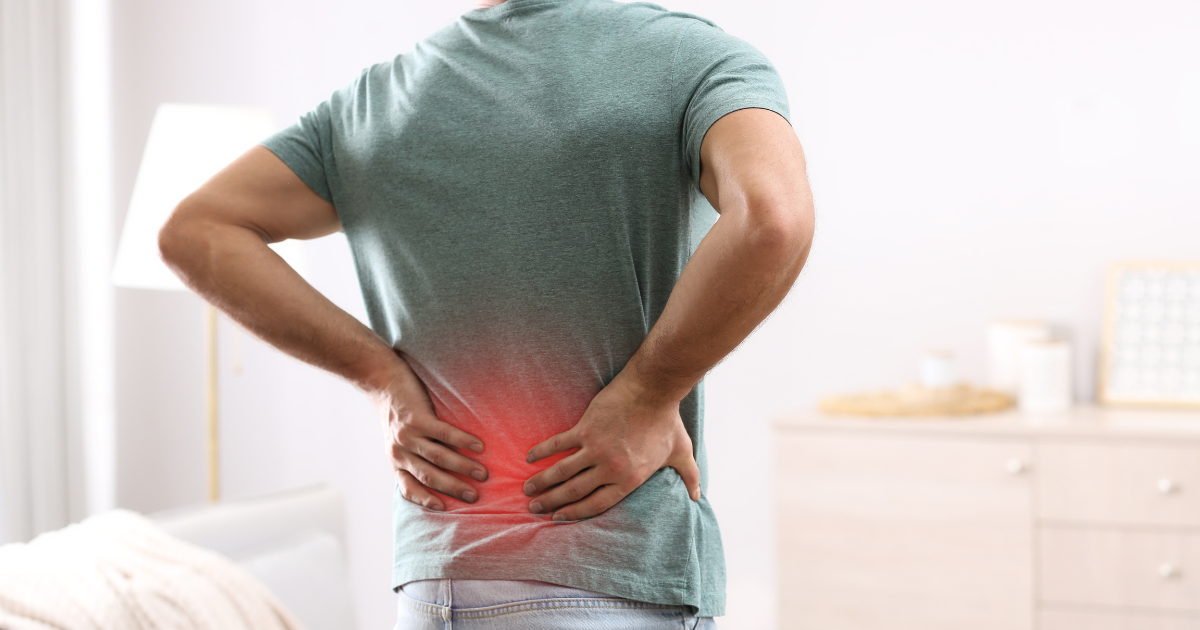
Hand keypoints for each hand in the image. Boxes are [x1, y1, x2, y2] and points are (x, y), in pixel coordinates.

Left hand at [372, 355, 487, 510]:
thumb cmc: (398, 413)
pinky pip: (444, 434)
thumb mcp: (398, 442)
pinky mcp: (417, 418)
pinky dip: (463, 441)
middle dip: (454, 489)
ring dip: (463, 468)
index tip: (446, 509)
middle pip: (430, 476)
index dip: (426, 501)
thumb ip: (415, 458)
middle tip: (475, 497)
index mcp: (396, 461)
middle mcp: (400, 452)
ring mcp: (408, 436)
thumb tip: (447, 472)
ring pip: (439, 457)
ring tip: (483, 474)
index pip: (409, 489)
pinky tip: (479, 446)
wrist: (384, 383)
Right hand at [522, 375, 700, 520]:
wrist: (653, 390)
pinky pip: (558, 444)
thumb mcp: (682, 452)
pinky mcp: (585, 428)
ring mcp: (595, 448)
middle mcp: (610, 468)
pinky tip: (530, 458)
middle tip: (534, 509)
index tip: (558, 517)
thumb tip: (698, 496)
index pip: (596, 504)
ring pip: (561, 472)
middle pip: (574, 492)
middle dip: (551, 503)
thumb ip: (689, 477)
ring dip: (542, 482)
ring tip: (527, 491)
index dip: (574, 513)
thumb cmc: (667, 421)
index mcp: (629, 479)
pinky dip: (542, 451)